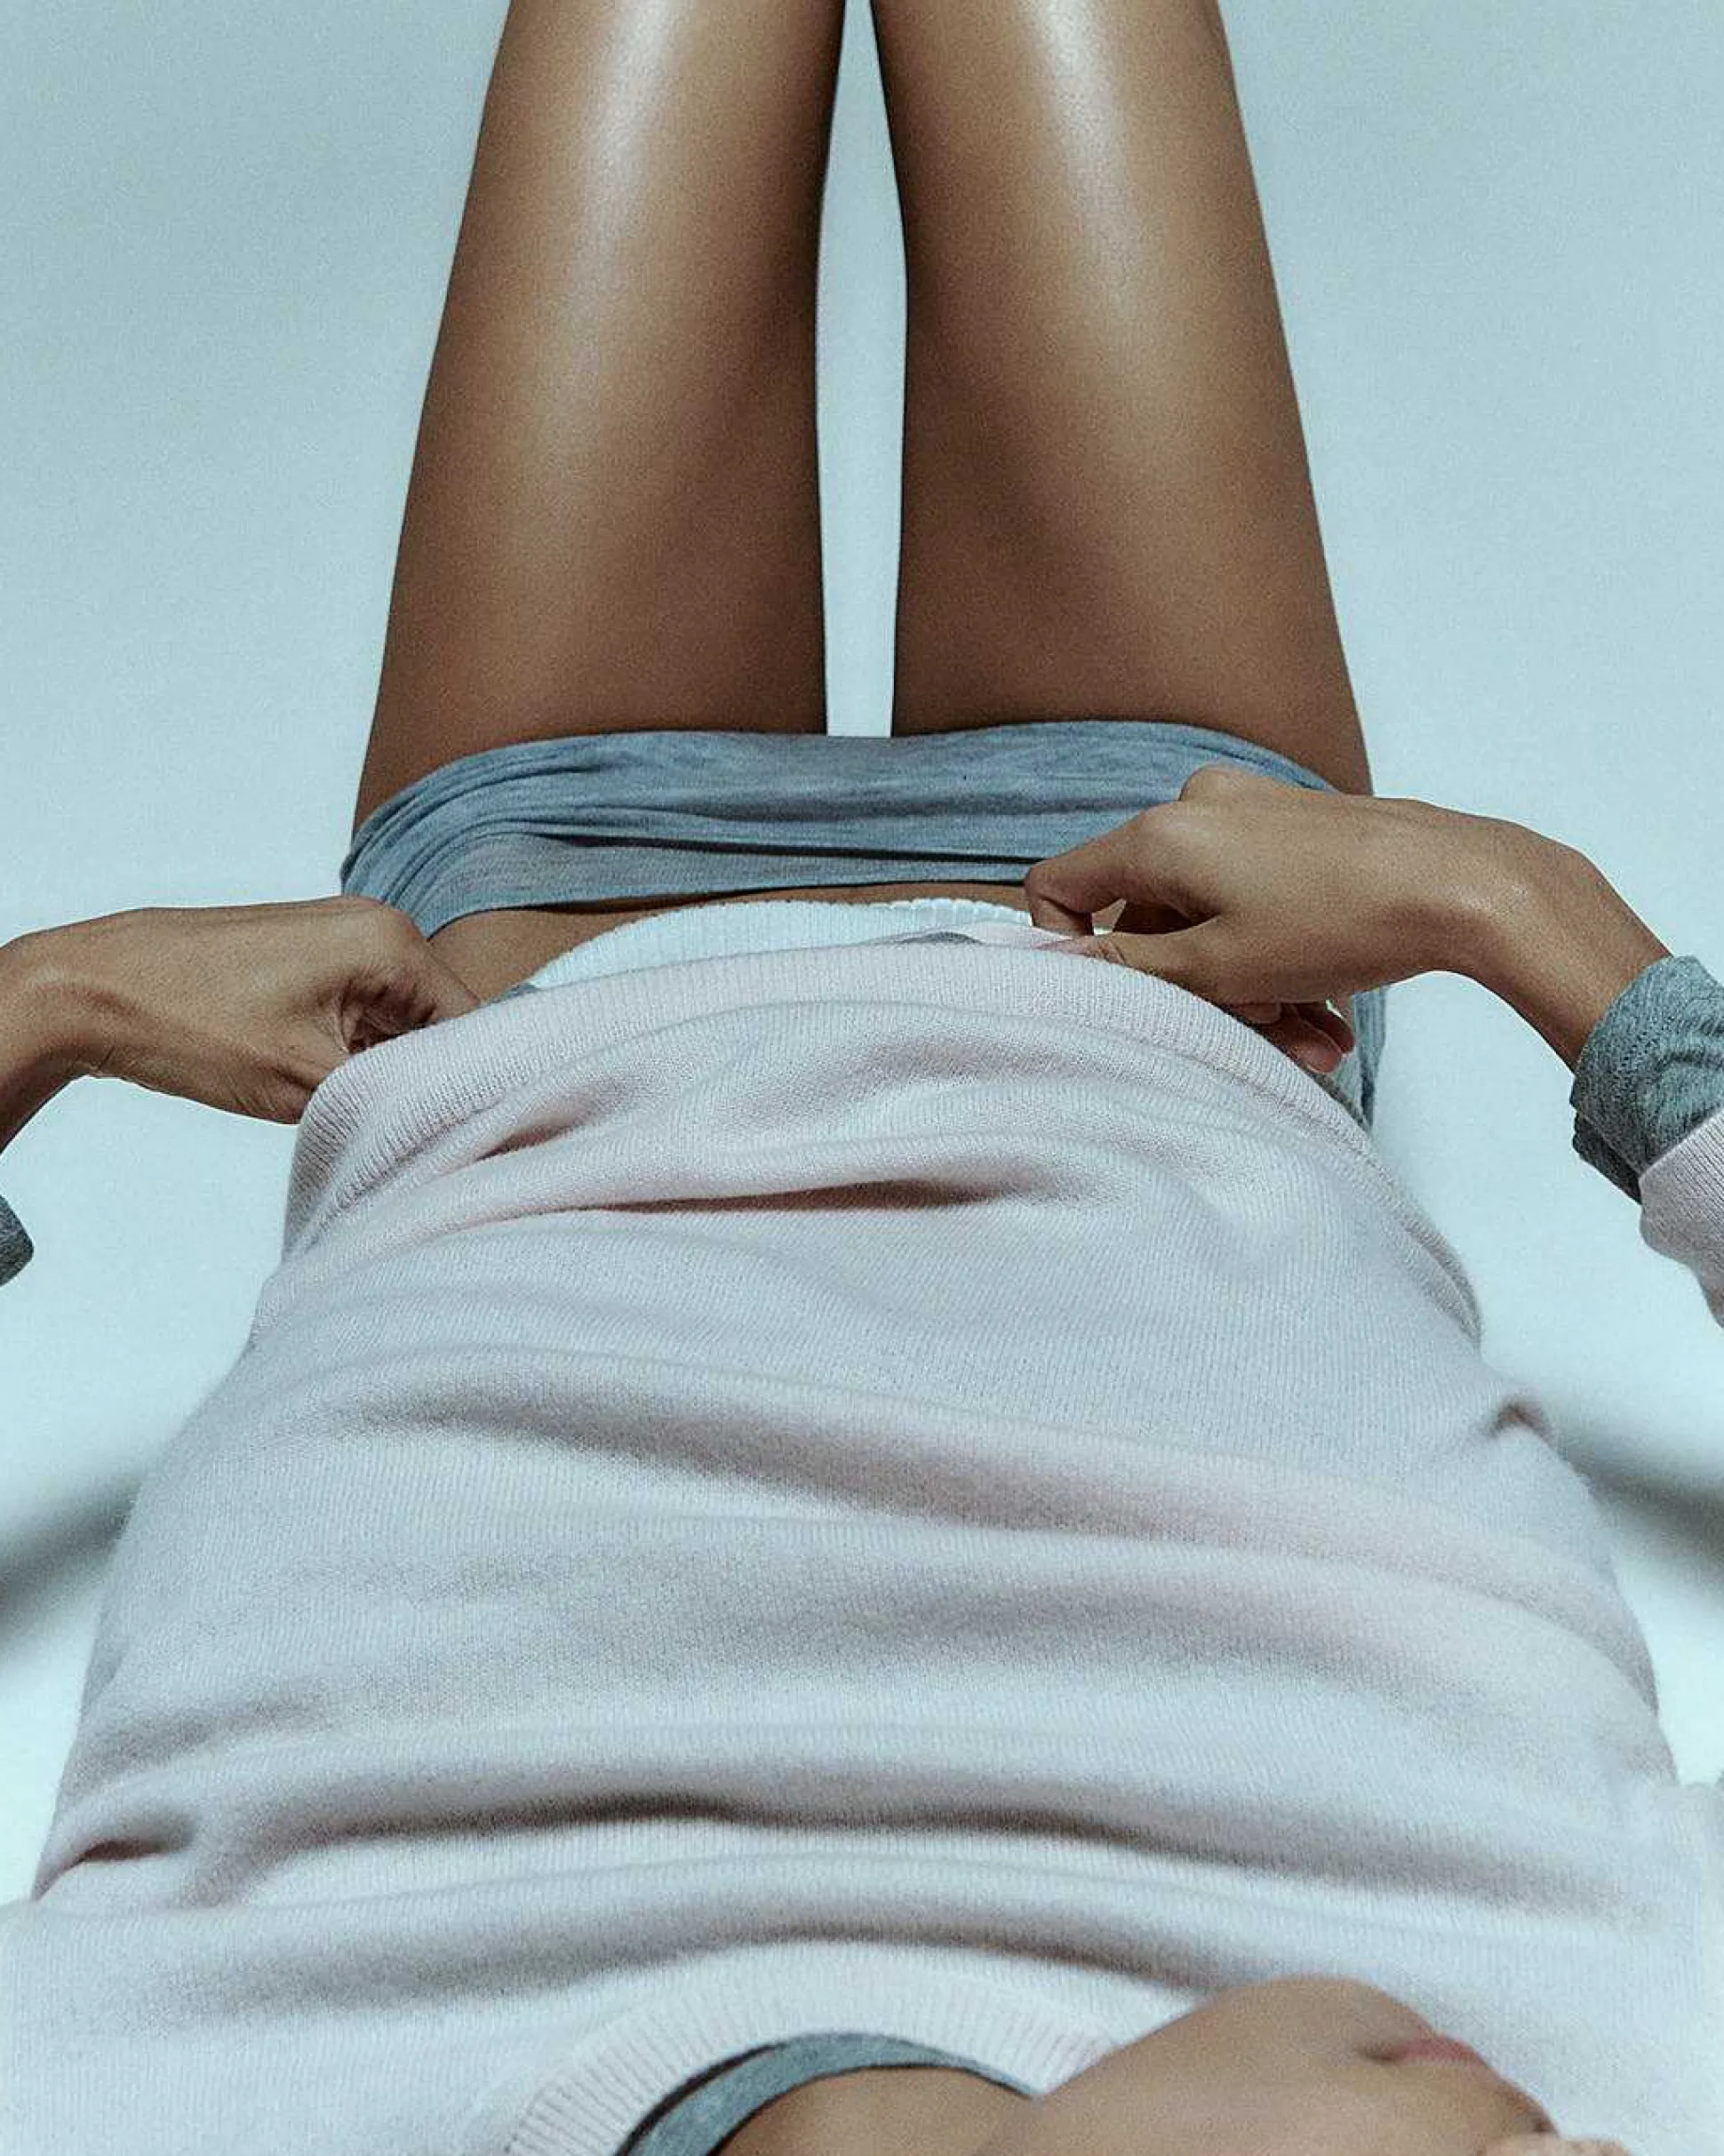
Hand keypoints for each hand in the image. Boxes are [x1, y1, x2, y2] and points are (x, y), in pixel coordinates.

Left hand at [39, 897, 483, 1124]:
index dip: (469, 1087)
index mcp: (392, 943)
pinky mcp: (309, 960)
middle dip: (419, 1079)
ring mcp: (341, 940)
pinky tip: (317, 1087)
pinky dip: (349, 1056)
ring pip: (398, 1024)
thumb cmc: (191, 1022)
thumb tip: (448, 1116)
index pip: (474, 1026)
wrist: (92, 990)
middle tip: (392, 1128)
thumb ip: (395, 1097)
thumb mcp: (309, 1081)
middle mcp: (377, 928)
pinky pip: (361, 1015)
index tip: (455, 1133)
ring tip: (341, 1104)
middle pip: (439, 1024)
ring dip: (381, 1071)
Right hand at [1023, 764, 1528, 1073]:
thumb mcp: (1218, 967)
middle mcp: (1195, 808)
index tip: (1116, 997)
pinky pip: (1253, 900)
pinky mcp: (1294, 827)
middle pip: (1147, 916)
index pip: (1059, 884)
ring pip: (1208, 918)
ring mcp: (1249, 811)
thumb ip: (1129, 965)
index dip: (1065, 948)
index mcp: (1160, 835)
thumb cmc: (1341, 923)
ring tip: (1309, 1042)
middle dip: (1192, 989)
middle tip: (1251, 1035)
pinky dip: (1275, 958)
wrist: (1463, 886)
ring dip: (1246, 990)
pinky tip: (1326, 1017)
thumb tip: (1063, 962)